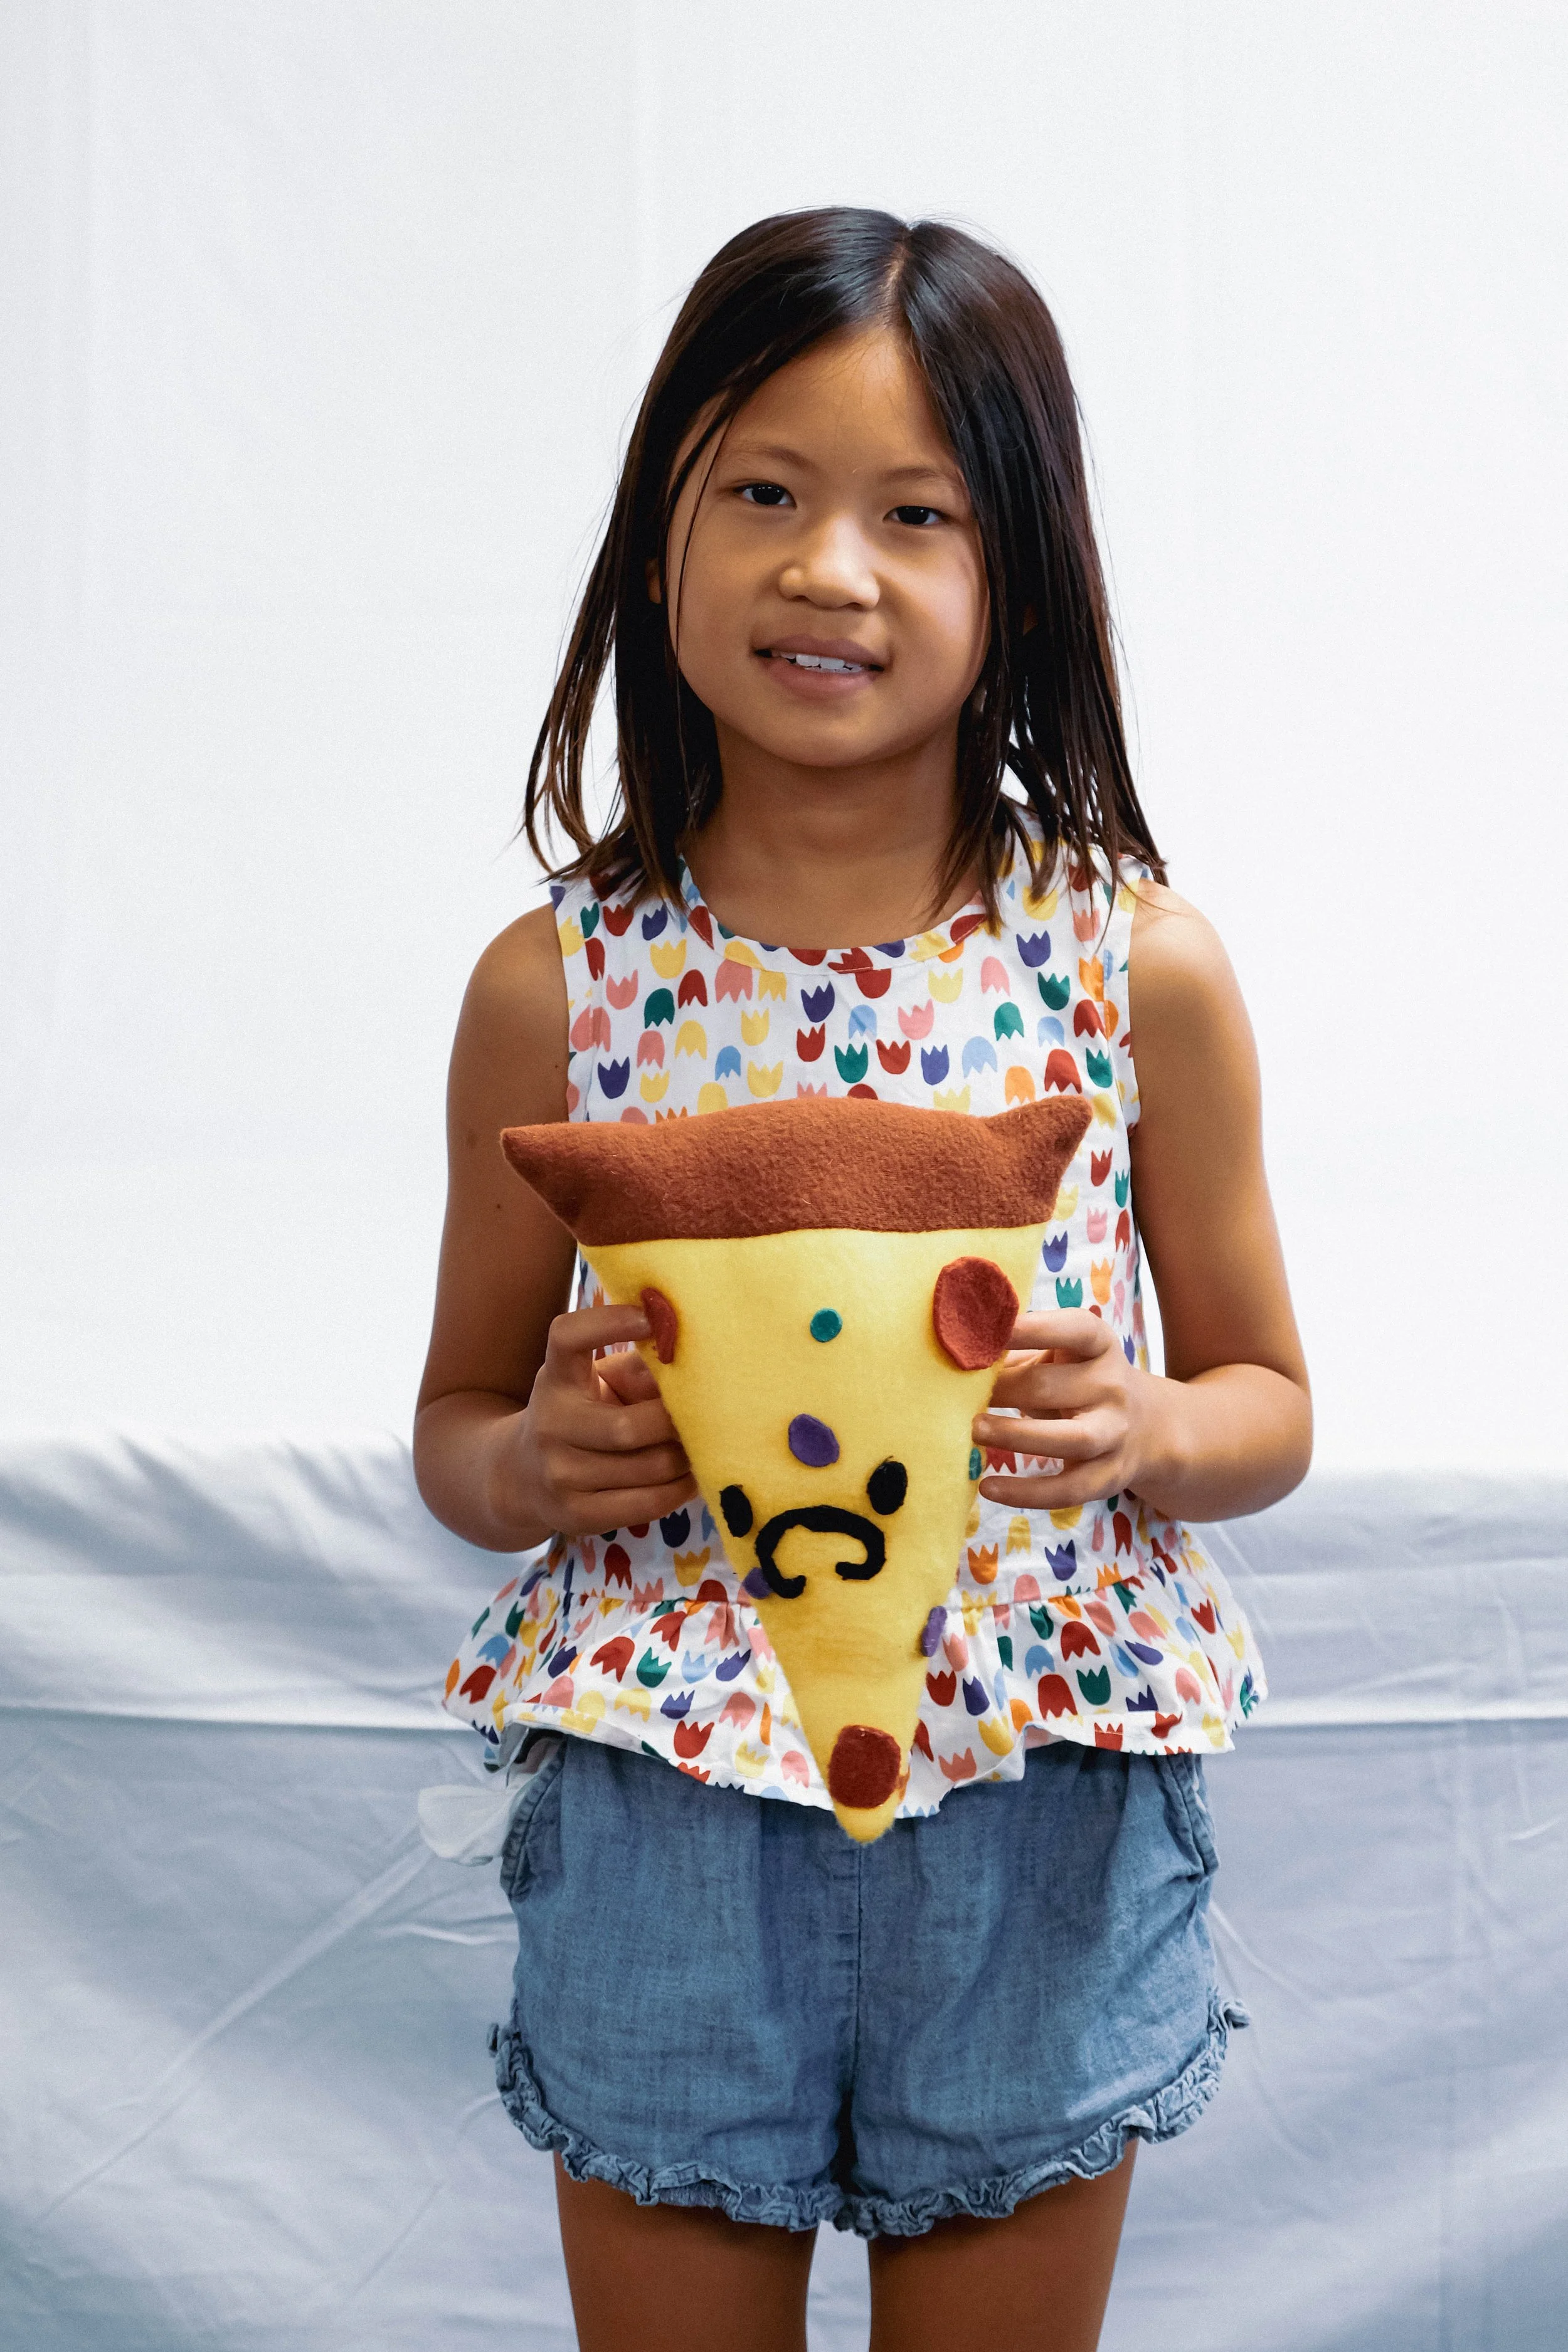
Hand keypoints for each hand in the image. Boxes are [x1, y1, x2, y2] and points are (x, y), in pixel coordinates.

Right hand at [494, 1304, 695, 1537]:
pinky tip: (690, 1477)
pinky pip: (647, 1504)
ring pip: (648, 1469)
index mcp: (558, 1378)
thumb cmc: (583, 1414)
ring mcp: (558, 1474)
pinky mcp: (573, 1515)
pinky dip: (680, 1490)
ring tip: (703, 1447)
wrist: (523, 1475)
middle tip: (708, 1418)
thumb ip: (643, 1370)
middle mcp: (550, 1423)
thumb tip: (698, 1368)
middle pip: (629, 1427)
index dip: (608, 1324)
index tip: (650, 1318)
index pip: (567, 1338)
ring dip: (687, 1458)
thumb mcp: (600, 1382)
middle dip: (677, 1424)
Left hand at [972, 1310, 1149, 1510]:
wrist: (1145, 1425)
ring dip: (1016, 1436)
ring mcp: (1113, 1433)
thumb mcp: (1062, 1355)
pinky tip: (988, 1487)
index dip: (1032, 1328)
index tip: (988, 1328)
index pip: (1073, 1329)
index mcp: (1099, 1345)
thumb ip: (1018, 1352)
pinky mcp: (1107, 1476)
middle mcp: (1112, 1387)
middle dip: (1002, 1390)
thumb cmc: (1078, 1380)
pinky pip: (1067, 1489)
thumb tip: (956, 1351)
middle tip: (956, 1393)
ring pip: (1068, 1440)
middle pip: (1051, 1387)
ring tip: (973, 1431)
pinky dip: (1026, 1492)